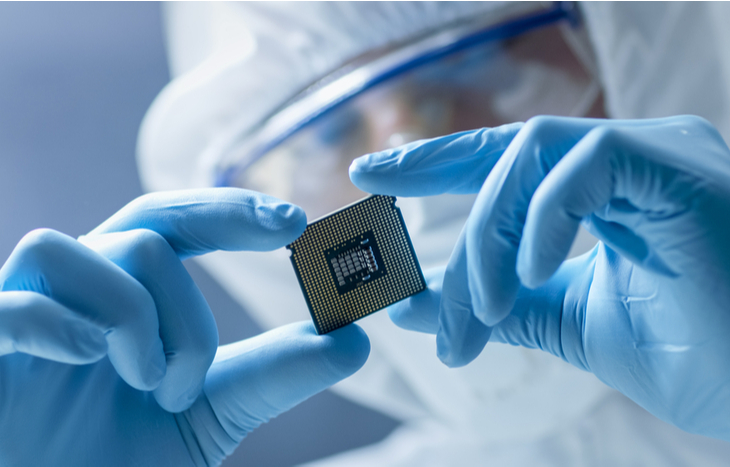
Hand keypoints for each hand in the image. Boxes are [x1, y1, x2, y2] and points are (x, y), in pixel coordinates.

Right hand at [0, 189, 368, 465]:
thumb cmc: (118, 457)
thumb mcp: (209, 414)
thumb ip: (273, 374)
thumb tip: (354, 338)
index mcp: (127, 294)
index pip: (177, 221)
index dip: (231, 209)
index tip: (293, 222)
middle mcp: (78, 290)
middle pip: (146, 231)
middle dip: (188, 303)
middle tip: (197, 375)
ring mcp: (25, 313)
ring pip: (88, 251)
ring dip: (136, 317)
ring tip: (147, 387)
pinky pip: (14, 306)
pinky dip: (61, 324)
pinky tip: (90, 361)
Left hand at [350, 116, 729, 440]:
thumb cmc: (695, 357)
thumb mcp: (571, 324)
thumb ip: (500, 306)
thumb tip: (414, 305)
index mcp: (609, 189)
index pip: (507, 160)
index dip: (436, 163)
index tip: (374, 176)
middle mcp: (631, 158)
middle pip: (508, 149)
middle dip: (437, 181)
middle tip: (394, 257)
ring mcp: (657, 154)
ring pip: (532, 154)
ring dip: (487, 234)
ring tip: (479, 308)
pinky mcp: (678, 166)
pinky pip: (582, 166)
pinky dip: (541, 219)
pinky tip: (529, 274)